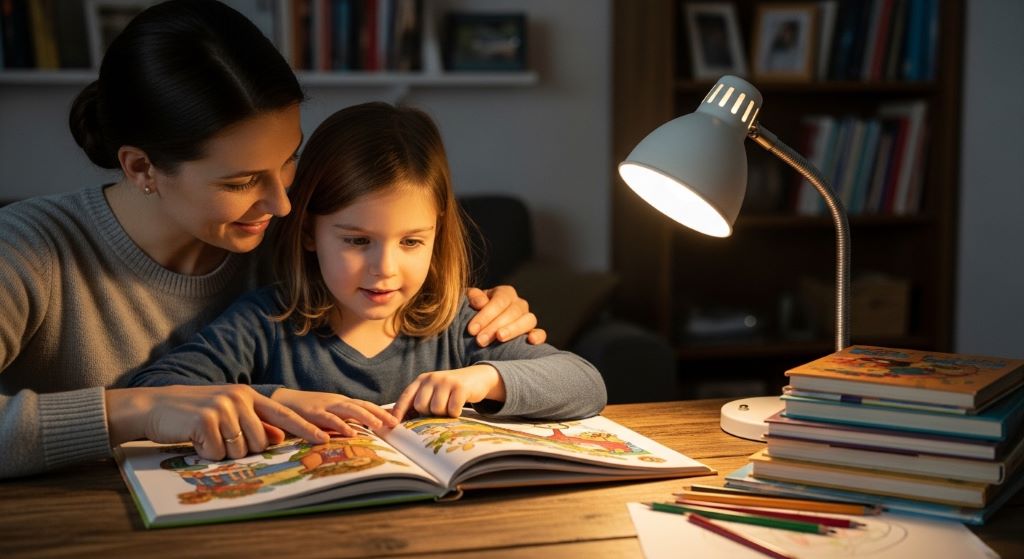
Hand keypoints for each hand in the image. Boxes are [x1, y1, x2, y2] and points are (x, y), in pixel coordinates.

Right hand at [106, 385, 328, 461]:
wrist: (156, 406)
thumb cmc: (194, 413)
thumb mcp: (228, 413)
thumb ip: (254, 423)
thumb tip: (278, 437)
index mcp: (249, 395)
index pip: (285, 414)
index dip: (306, 429)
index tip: (326, 439)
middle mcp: (240, 398)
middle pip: (260, 442)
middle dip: (243, 449)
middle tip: (220, 439)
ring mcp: (223, 407)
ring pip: (240, 449)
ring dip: (222, 451)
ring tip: (206, 436)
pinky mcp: (206, 419)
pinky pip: (218, 452)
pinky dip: (206, 452)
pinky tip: (195, 438)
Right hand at [271, 388, 397, 434]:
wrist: (281, 400)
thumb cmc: (308, 411)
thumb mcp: (329, 415)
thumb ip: (344, 421)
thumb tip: (364, 432)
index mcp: (342, 403)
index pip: (365, 405)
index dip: (381, 412)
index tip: (397, 421)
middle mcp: (336, 402)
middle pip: (362, 405)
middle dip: (379, 414)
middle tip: (394, 424)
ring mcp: (325, 406)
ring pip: (348, 409)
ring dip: (364, 417)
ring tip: (378, 426)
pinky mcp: (311, 412)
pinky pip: (326, 419)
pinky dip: (339, 425)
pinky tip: (349, 432)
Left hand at [392, 364, 505, 421]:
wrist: (476, 377)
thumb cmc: (450, 390)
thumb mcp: (433, 391)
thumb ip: (418, 401)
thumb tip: (397, 420)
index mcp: (422, 380)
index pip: (406, 396)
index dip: (398, 411)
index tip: (393, 425)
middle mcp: (432, 378)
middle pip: (421, 406)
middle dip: (429, 414)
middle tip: (439, 410)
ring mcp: (446, 381)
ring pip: (436, 409)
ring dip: (444, 414)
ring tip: (449, 407)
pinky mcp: (460, 387)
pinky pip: (452, 409)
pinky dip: (455, 413)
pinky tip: (459, 407)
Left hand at [466, 285, 546, 346]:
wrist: (478, 330)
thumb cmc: (471, 314)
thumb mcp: (468, 302)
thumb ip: (473, 298)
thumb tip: (480, 302)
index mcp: (505, 293)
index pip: (499, 301)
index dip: (486, 314)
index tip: (472, 329)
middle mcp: (519, 304)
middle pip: (513, 312)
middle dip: (495, 326)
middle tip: (480, 340)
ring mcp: (528, 319)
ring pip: (528, 320)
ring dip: (513, 330)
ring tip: (499, 338)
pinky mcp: (533, 334)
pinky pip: (541, 333)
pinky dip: (538, 336)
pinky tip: (530, 341)